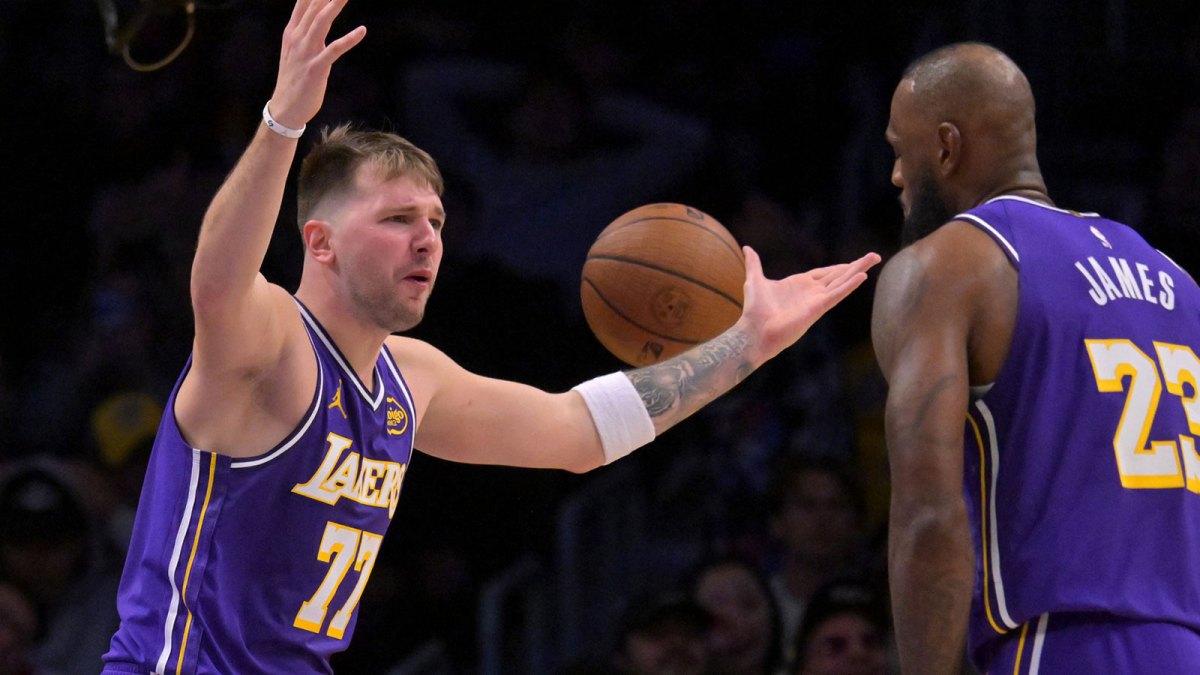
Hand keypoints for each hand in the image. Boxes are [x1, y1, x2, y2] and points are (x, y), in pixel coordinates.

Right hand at [268, 0, 366, 128]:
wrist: (286, 108)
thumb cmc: (294, 78)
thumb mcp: (296, 50)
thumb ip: (304, 30)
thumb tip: (316, 15)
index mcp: (292, 32)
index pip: (303, 2)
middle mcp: (297, 38)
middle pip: (314, 7)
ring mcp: (306, 52)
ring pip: (321, 22)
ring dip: (335, 5)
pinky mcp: (316, 68)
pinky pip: (334, 50)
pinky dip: (349, 39)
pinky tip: (362, 31)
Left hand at [739, 246, 880, 363]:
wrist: (754, 331)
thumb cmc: (754, 310)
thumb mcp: (754, 280)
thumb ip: (754, 264)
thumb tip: (747, 248)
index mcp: (800, 284)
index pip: (824, 273)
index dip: (839, 267)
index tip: (854, 262)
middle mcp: (811, 292)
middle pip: (839, 275)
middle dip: (856, 265)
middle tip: (875, 256)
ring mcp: (816, 300)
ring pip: (842, 281)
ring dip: (859, 269)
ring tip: (875, 258)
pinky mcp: (818, 308)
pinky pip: (837, 294)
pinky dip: (849, 285)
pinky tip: (862, 276)